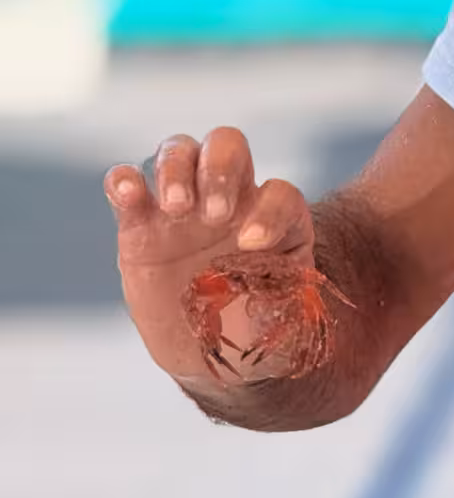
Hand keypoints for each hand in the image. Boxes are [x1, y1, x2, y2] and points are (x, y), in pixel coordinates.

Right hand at [104, 127, 313, 385]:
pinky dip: (122, 181)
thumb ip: (286, 297)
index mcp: (275, 218)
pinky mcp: (140, 224)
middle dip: (220, 169)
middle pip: (226, 145)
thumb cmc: (255, 327)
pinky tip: (127, 194)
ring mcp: (184, 206)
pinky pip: (127, 183)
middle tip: (215, 215)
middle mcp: (231, 199)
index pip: (278, 193)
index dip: (269, 211)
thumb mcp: (283, 318)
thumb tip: (281, 279)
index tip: (252, 246)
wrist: (209, 352)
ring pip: (178, 151)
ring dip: (176, 170)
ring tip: (176, 208)